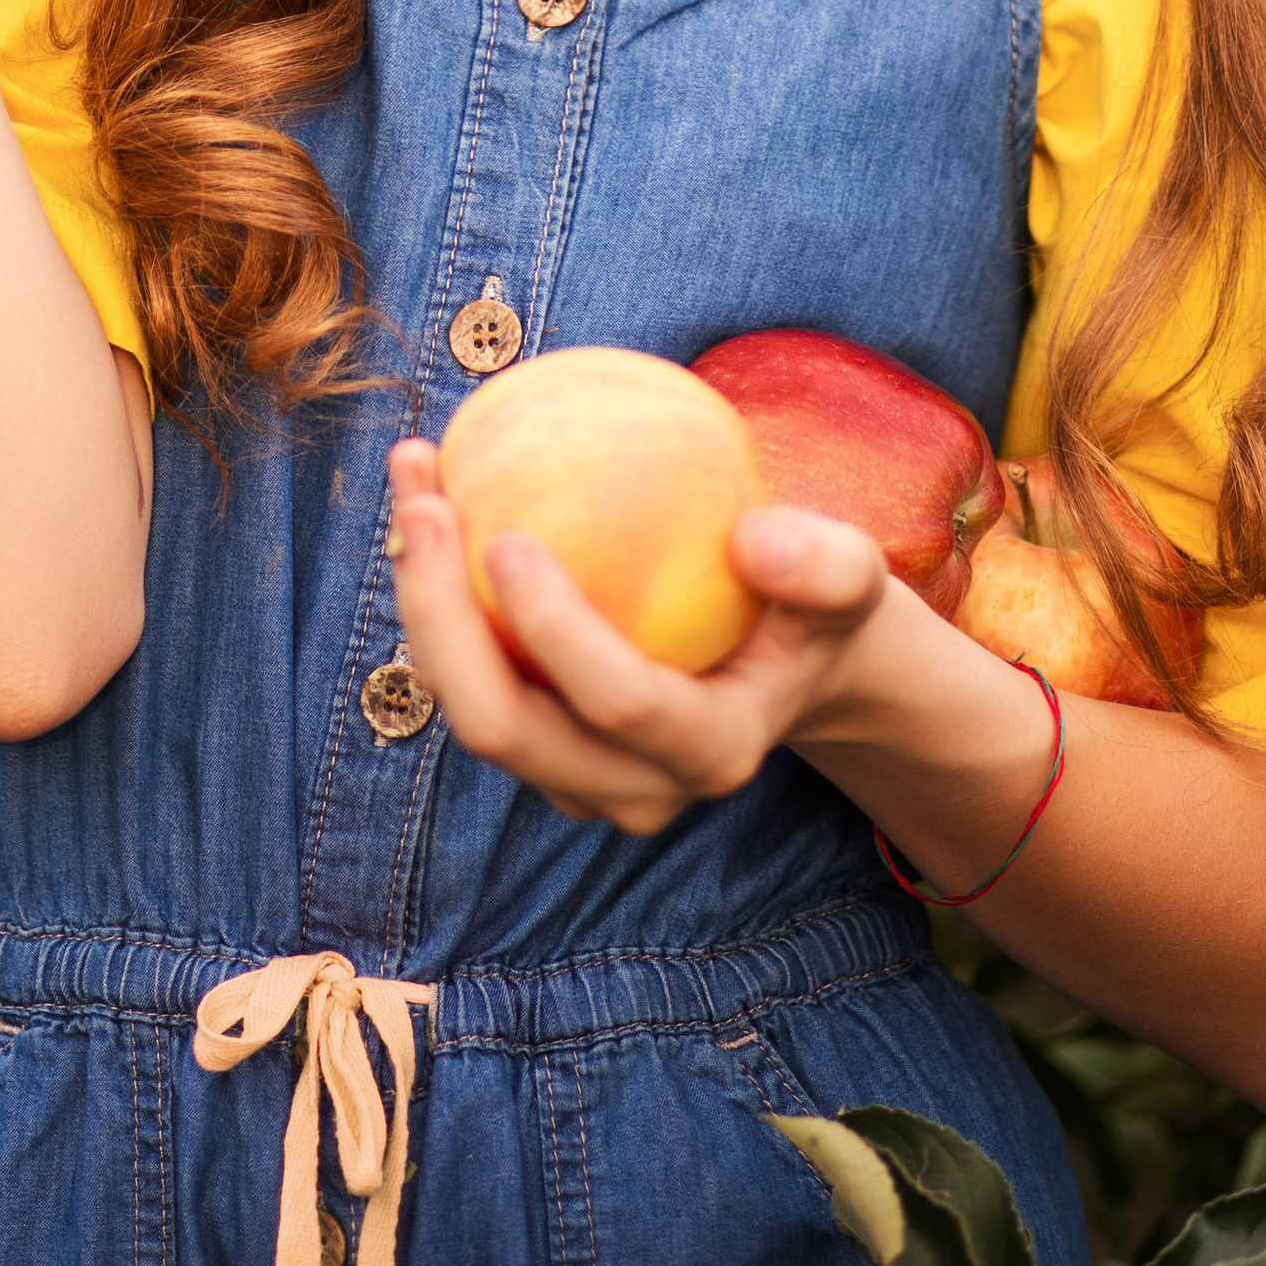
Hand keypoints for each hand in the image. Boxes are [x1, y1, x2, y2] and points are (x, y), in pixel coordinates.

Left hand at [384, 436, 893, 835]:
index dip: (554, 632)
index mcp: (710, 751)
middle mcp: (631, 788)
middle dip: (442, 621)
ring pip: (467, 707)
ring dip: (421, 598)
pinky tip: (428, 495)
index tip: (506, 535)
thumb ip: (825, 563)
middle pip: (506, 730)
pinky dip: (434, 594)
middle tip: (423, 503)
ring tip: (413, 477)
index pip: (618, 705)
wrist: (783, 662)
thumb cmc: (811, 606)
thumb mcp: (852, 575)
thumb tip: (755, 538)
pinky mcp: (535, 746)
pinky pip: (465, 677)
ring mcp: (573, 779)